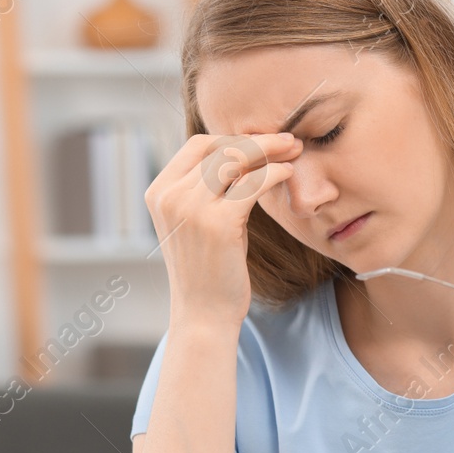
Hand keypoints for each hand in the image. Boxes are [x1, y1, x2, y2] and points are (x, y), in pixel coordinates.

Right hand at [145, 132, 301, 330]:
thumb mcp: (199, 221)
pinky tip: (289, 173)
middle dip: (257, 140)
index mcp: (159, 191)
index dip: (234, 138)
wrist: (204, 315)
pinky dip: (275, 173)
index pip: (198, 144)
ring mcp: (190, 207)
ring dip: (270, 150)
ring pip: (236, 158)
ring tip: (294, 152)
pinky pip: (253, 183)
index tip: (263, 143)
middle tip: (289, 140)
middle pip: (218, 146)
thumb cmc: (209, 268)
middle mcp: (169, 196)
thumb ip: (210, 188)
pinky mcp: (218, 223)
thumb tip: (245, 151)